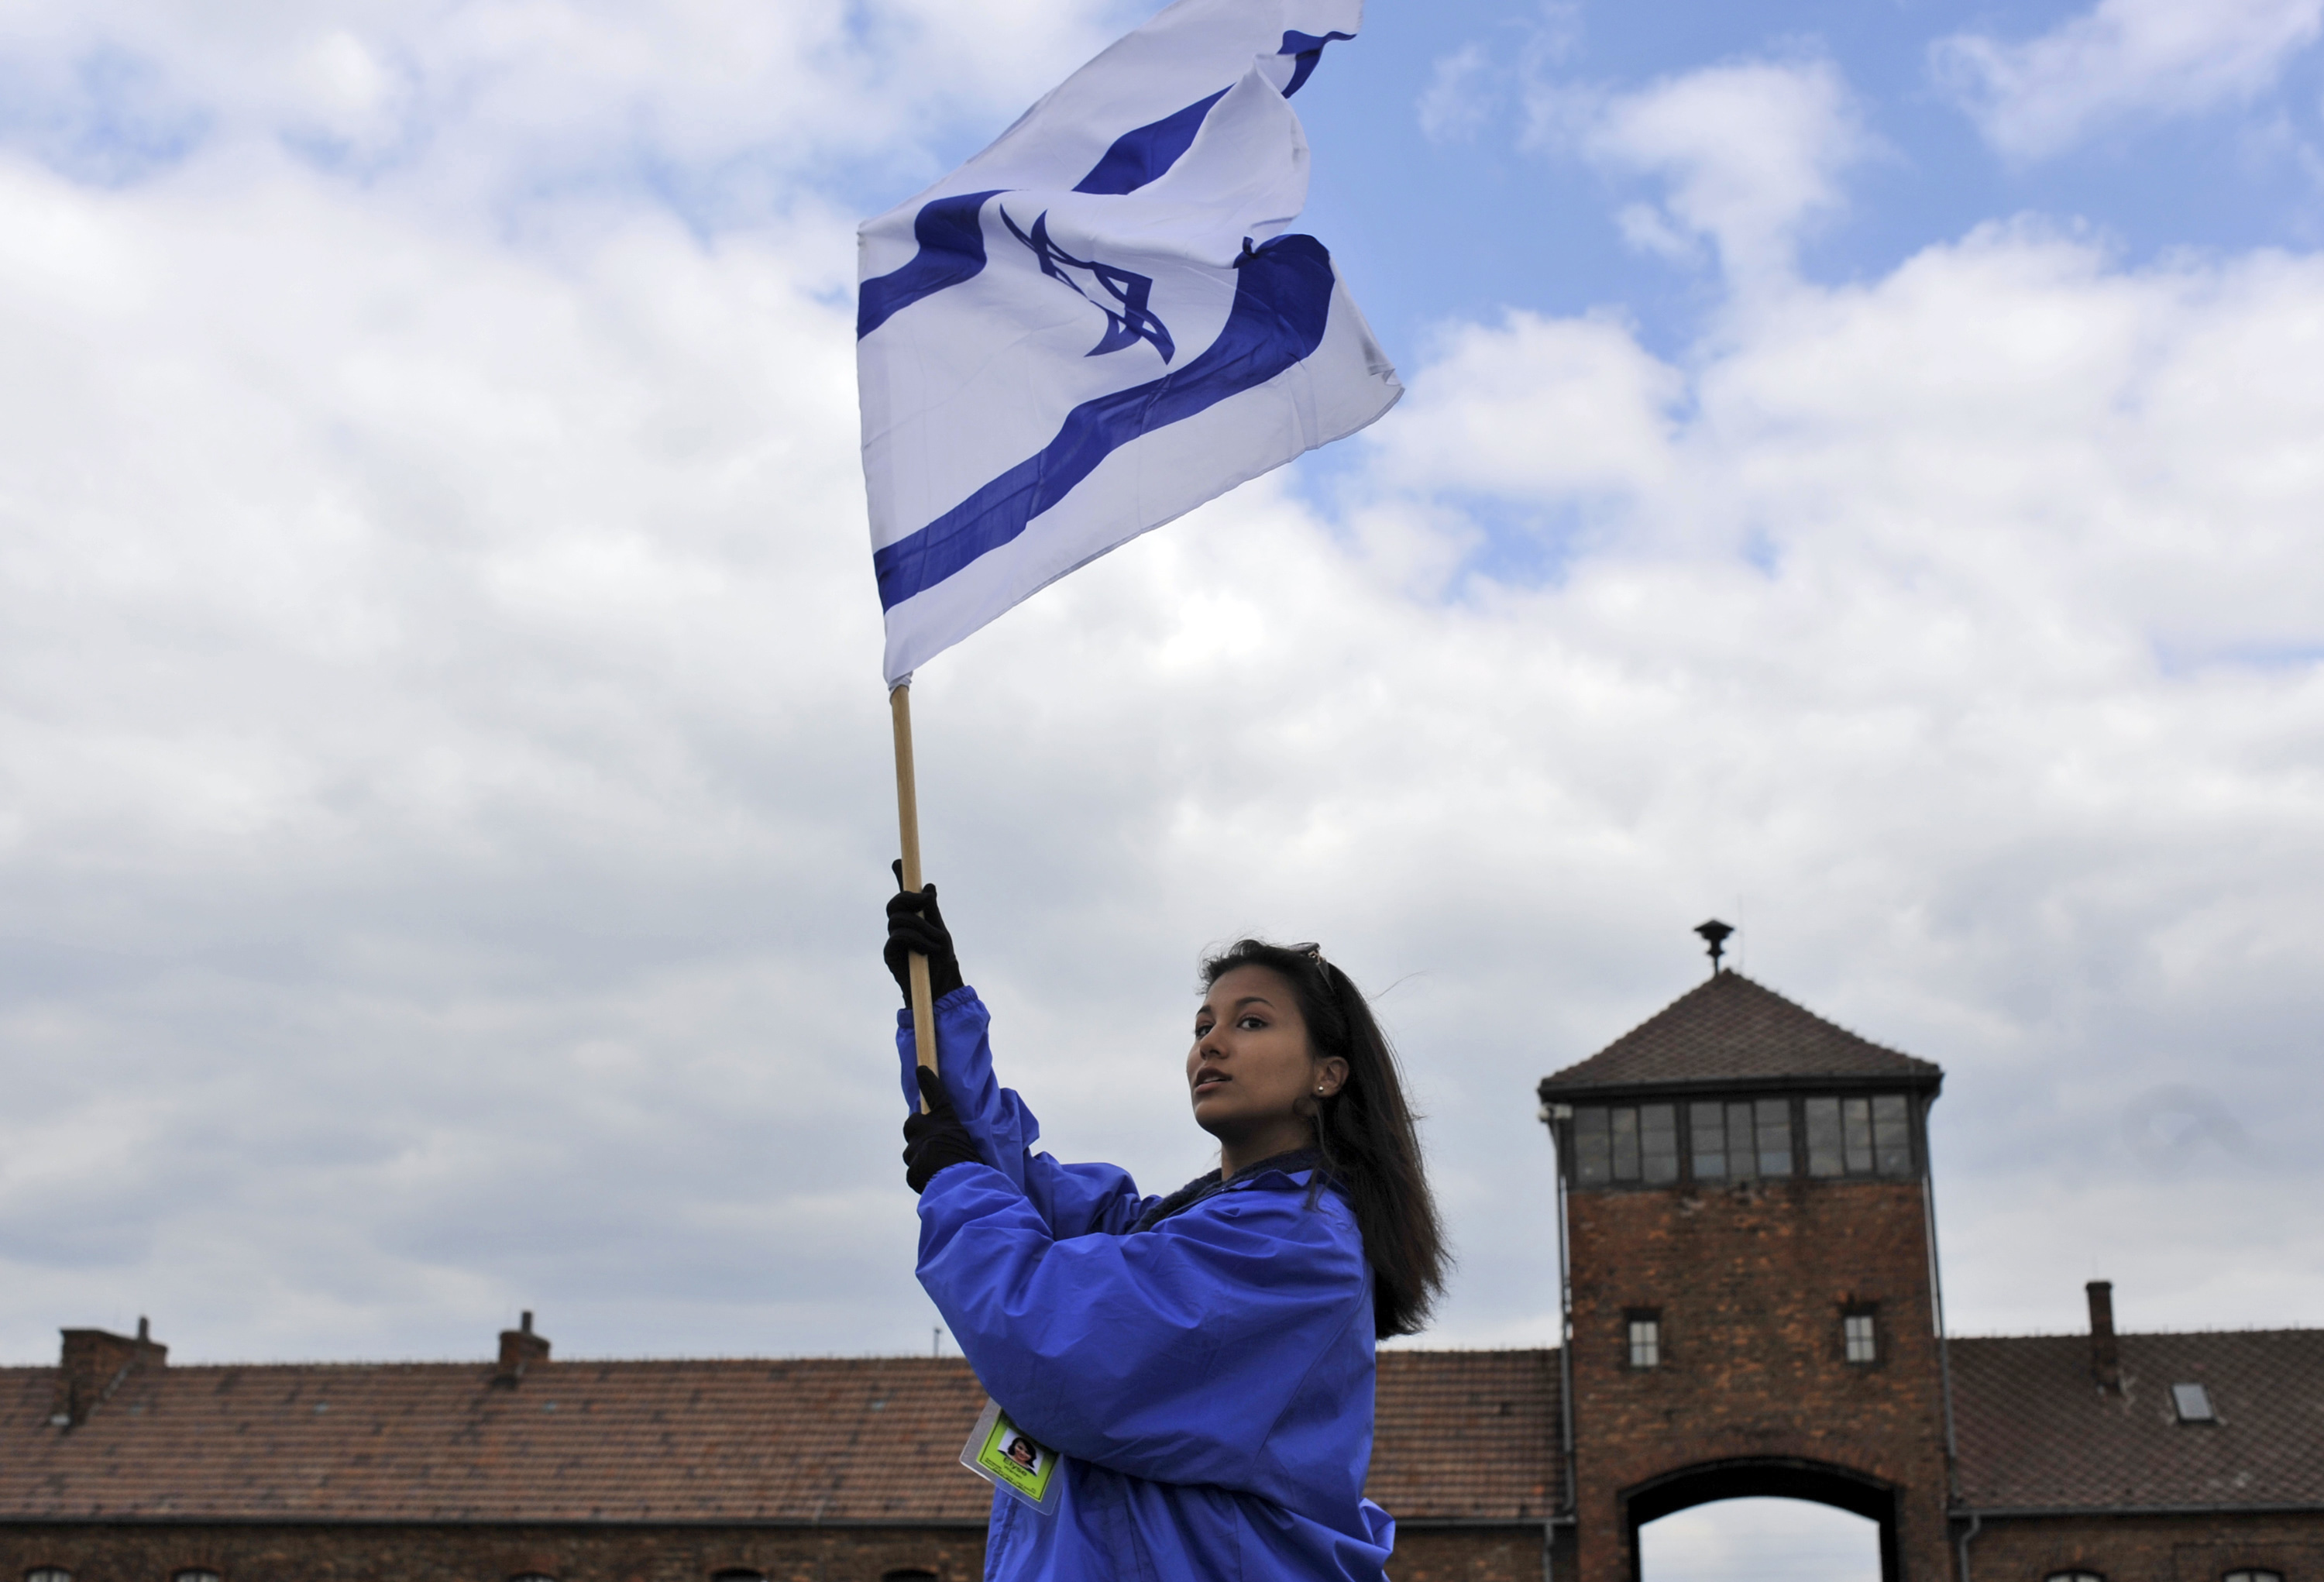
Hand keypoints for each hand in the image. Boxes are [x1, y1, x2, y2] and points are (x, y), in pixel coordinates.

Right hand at [885, 859, 964, 1004]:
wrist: (940, 986)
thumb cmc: (941, 959)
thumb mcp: (941, 931)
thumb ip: (932, 911)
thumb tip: (929, 886)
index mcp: (915, 917)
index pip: (904, 895)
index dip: (900, 877)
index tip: (898, 862)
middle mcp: (901, 926)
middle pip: (895, 903)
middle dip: (909, 898)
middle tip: (926, 900)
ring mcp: (893, 939)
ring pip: (898, 919)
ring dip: (920, 926)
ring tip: (936, 941)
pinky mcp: (890, 953)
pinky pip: (898, 936)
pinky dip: (916, 940)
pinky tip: (927, 950)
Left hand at [902, 1066, 981, 1192]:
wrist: (960, 1182)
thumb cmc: (972, 1159)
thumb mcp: (972, 1140)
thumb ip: (957, 1132)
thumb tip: (951, 1116)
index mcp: (945, 1119)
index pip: (935, 1094)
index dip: (928, 1082)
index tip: (921, 1070)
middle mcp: (926, 1130)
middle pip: (912, 1124)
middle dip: (918, 1131)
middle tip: (933, 1141)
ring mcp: (915, 1151)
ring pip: (912, 1151)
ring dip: (920, 1156)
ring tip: (938, 1166)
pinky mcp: (911, 1171)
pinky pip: (914, 1171)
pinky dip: (922, 1174)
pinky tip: (936, 1179)